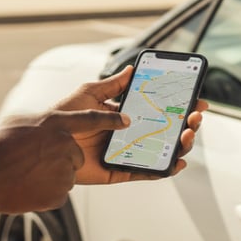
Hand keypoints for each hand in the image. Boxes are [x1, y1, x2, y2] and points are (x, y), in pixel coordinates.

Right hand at [0, 108, 129, 212]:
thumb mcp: (18, 123)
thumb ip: (42, 126)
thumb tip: (50, 130)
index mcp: (55, 123)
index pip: (92, 118)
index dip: (111, 119)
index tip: (126, 120)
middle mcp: (65, 145)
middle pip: (74, 154)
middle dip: (59, 158)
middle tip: (33, 161)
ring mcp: (65, 170)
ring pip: (66, 174)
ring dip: (49, 175)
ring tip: (24, 174)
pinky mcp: (61, 194)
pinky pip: (59, 192)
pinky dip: (45, 191)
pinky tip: (26, 187)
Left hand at [54, 65, 206, 183]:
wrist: (45, 141)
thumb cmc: (63, 115)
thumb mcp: (89, 92)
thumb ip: (112, 84)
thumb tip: (132, 69)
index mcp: (124, 113)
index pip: (158, 108)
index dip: (178, 105)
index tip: (195, 99)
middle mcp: (129, 133)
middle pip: (165, 130)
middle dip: (186, 122)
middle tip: (196, 115)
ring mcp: (126, 152)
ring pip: (161, 150)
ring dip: (180, 144)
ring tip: (188, 134)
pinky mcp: (119, 170)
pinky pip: (146, 171)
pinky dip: (163, 169)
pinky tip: (177, 162)